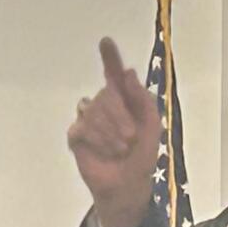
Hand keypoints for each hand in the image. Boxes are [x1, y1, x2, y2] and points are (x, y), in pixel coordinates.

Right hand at [65, 37, 160, 226]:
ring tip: (121, 148)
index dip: (110, 57)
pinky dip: (98, 139)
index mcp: (123, 100)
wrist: (128, 185)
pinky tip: (107, 151)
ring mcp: (88, 119)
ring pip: (93, 109)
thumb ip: (142, 98)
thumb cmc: (142, 156)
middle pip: (106, 94)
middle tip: (131, 137)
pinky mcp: (76, 135)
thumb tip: (128, 72)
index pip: (113, 74)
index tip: (106, 41)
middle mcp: (104, 105)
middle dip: (120, 115)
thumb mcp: (151, 125)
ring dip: (111, 131)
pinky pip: (81, 126)